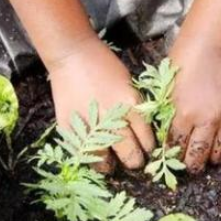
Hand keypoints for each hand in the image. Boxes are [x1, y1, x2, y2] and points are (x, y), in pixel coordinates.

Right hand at [47, 37, 154, 172]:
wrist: (73, 55)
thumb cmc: (105, 66)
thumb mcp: (129, 86)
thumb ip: (136, 111)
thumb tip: (142, 135)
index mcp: (132, 107)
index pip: (147, 142)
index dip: (148, 150)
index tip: (146, 151)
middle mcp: (114, 120)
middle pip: (131, 156)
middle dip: (134, 161)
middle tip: (133, 160)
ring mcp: (91, 127)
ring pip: (106, 162)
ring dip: (111, 165)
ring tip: (112, 163)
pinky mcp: (71, 129)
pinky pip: (83, 154)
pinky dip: (89, 157)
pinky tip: (93, 153)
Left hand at [169, 42, 220, 173]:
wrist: (209, 47)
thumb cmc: (182, 64)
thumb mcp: (167, 91)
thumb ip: (168, 115)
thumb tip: (166, 137)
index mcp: (184, 113)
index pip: (176, 144)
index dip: (171, 155)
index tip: (168, 160)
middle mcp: (206, 119)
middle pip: (197, 154)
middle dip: (190, 166)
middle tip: (186, 170)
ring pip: (216, 150)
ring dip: (208, 160)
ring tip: (203, 165)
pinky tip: (215, 149)